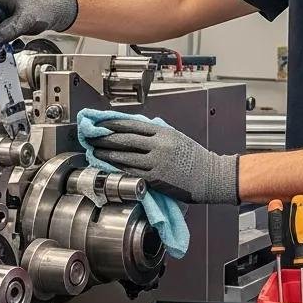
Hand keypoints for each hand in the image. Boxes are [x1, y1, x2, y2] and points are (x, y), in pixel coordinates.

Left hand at [90, 119, 238, 204]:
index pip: (131, 125)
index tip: (100, 123)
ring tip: (95, 152)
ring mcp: (157, 162)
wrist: (211, 176)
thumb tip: (134, 131)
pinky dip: (118, 168)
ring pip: (125, 156)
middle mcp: (159, 145)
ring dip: (107, 154)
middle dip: (105, 138)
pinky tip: (109, 167)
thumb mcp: (177, 137)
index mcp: (163, 132)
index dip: (112, 124)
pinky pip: (132, 171)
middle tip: (91, 137)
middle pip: (124, 139)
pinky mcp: (155, 178)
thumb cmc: (195, 157)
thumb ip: (156, 134)